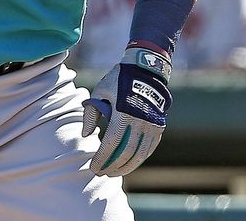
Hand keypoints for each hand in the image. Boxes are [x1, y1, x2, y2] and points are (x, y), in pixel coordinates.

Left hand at [82, 46, 172, 176]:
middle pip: (126, 153)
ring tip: (113, 172)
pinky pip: (149, 149)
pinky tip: (128, 163)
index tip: (93, 167)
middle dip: (112, 166)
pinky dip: (138, 159)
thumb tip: (86, 135)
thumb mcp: (99, 92)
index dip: (102, 158)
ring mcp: (151, 126)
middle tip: (101, 173)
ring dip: (126, 167)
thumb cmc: (117, 81)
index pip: (112, 144)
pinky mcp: (159, 128)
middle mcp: (140, 123)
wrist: (145, 71)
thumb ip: (91, 113)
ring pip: (139, 155)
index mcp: (123, 114)